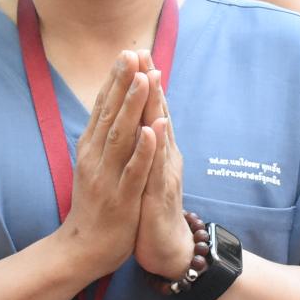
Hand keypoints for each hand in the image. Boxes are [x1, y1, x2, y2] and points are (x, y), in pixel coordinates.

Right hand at [58, 53, 159, 280]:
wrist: (82, 248)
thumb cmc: (93, 205)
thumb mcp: (93, 166)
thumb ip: (100, 138)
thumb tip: (107, 109)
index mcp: (90, 149)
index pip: (103, 108)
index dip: (116, 80)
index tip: (127, 51)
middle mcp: (96, 158)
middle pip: (111, 114)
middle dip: (124, 83)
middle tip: (134, 52)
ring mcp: (108, 177)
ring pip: (122, 136)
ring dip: (133, 106)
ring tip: (144, 79)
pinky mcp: (122, 197)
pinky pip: (134, 170)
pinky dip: (144, 148)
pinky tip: (153, 128)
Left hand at [133, 66, 194, 281]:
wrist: (165, 247)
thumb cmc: (150, 208)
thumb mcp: (142, 171)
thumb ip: (141, 145)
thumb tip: (134, 120)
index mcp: (157, 150)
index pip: (149, 110)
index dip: (143, 83)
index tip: (134, 53)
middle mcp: (165, 156)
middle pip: (158, 114)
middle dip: (150, 83)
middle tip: (144, 52)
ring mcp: (165, 173)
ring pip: (161, 135)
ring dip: (156, 104)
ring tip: (152, 76)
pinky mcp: (162, 194)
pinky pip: (158, 167)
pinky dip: (157, 145)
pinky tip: (156, 126)